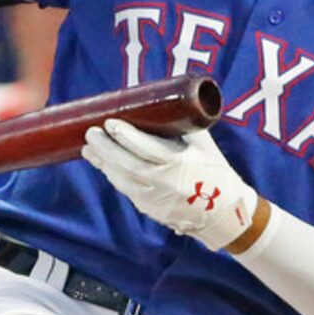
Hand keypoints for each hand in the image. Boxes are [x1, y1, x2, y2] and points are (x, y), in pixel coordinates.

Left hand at [82, 119, 257, 253]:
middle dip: (106, 148)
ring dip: (103, 163)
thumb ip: (181, 124)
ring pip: (122, 180)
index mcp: (180, 163)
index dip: (126, 136)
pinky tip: (103, 164)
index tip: (110, 122)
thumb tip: (159, 101)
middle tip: (91, 133)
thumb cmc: (214, 171)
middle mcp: (165, 183)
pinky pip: (126, 190)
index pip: (147, 148)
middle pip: (127, 165)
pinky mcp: (149, 209)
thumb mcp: (202, 144)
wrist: (224, 213)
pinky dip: (113, 176)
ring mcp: (155, 199)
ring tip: (89, 148)